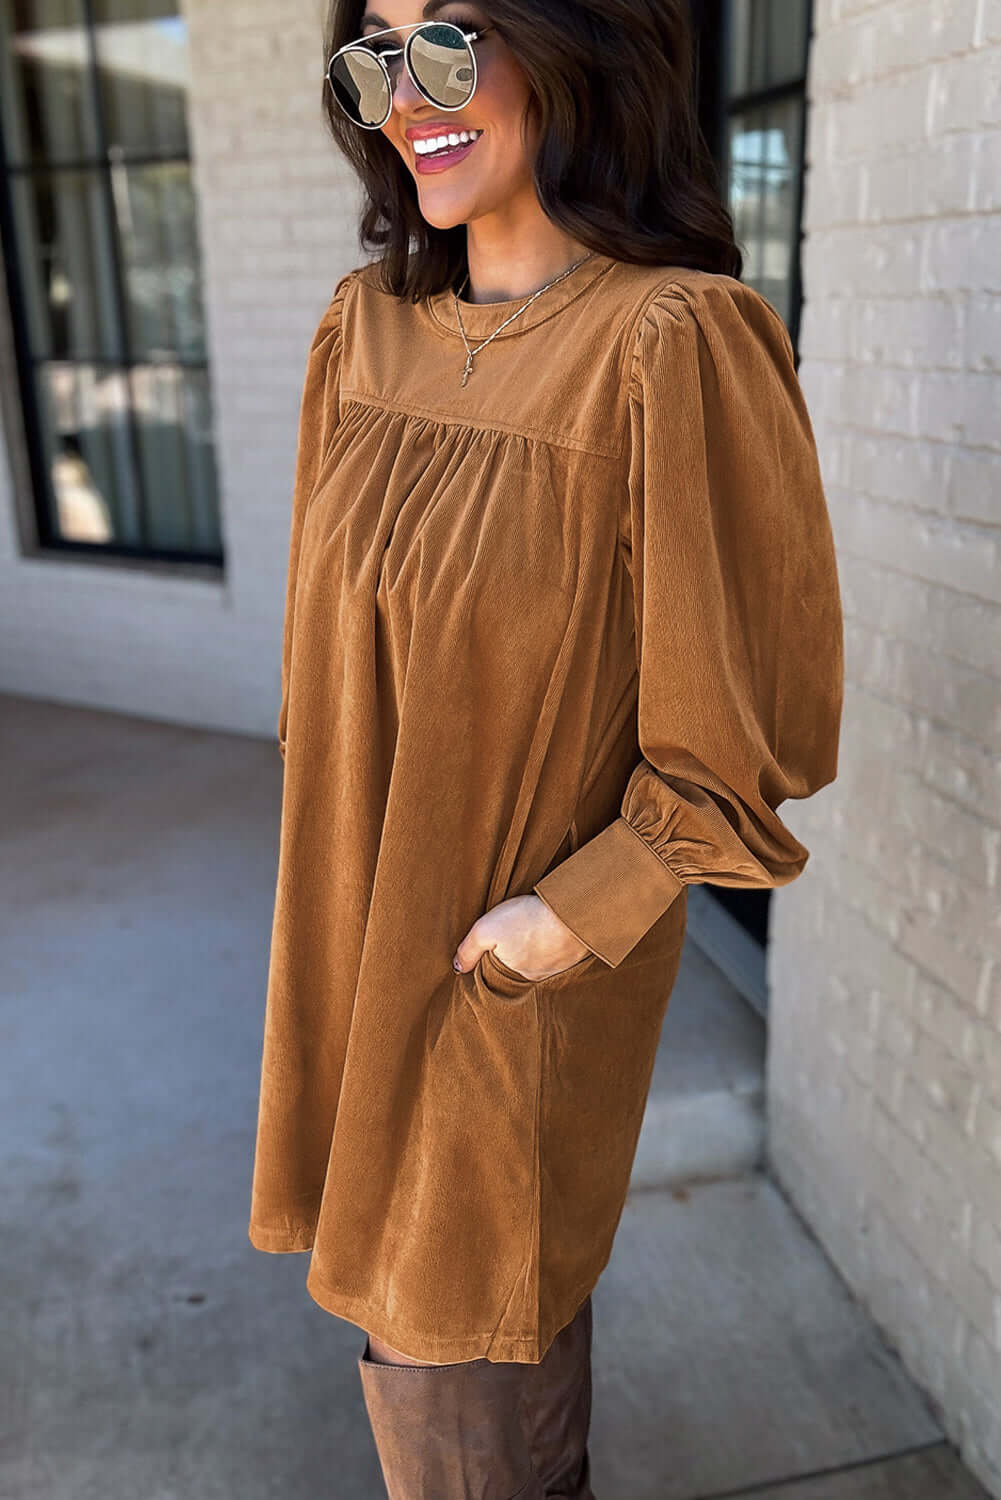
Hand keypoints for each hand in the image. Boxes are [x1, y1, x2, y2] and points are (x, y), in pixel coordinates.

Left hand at [453, 894, 591, 979]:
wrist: (570, 911)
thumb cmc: (526, 919)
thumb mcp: (485, 930)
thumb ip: (468, 950)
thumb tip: (458, 968)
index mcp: (512, 975)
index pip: (496, 973)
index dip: (491, 959)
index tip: (491, 944)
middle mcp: (535, 977)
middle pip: (518, 965)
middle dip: (514, 952)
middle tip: (513, 930)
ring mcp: (557, 966)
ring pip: (539, 958)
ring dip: (535, 945)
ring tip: (530, 925)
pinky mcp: (574, 954)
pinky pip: (558, 950)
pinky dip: (553, 940)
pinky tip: (550, 926)